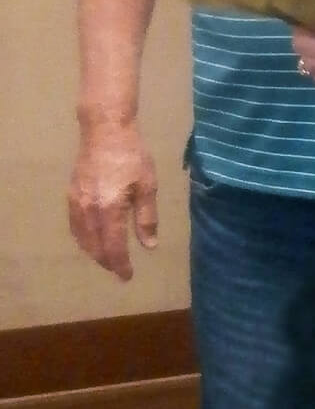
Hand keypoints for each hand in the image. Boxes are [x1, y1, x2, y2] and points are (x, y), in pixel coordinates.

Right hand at [67, 122, 158, 280]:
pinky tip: (93, 239)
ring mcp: (77, 204)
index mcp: (110, 210)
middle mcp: (89, 211)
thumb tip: (149, 246)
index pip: (113, 247)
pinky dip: (84, 239)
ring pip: (82, 240)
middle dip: (108, 262)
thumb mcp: (147, 185)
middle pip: (95, 248)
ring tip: (109, 258)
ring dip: (95, 252)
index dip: (120, 265)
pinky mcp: (71, 197)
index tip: (128, 276)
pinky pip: (75, 227)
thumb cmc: (133, 157)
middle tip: (120, 269)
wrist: (105, 132)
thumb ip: (146, 218)